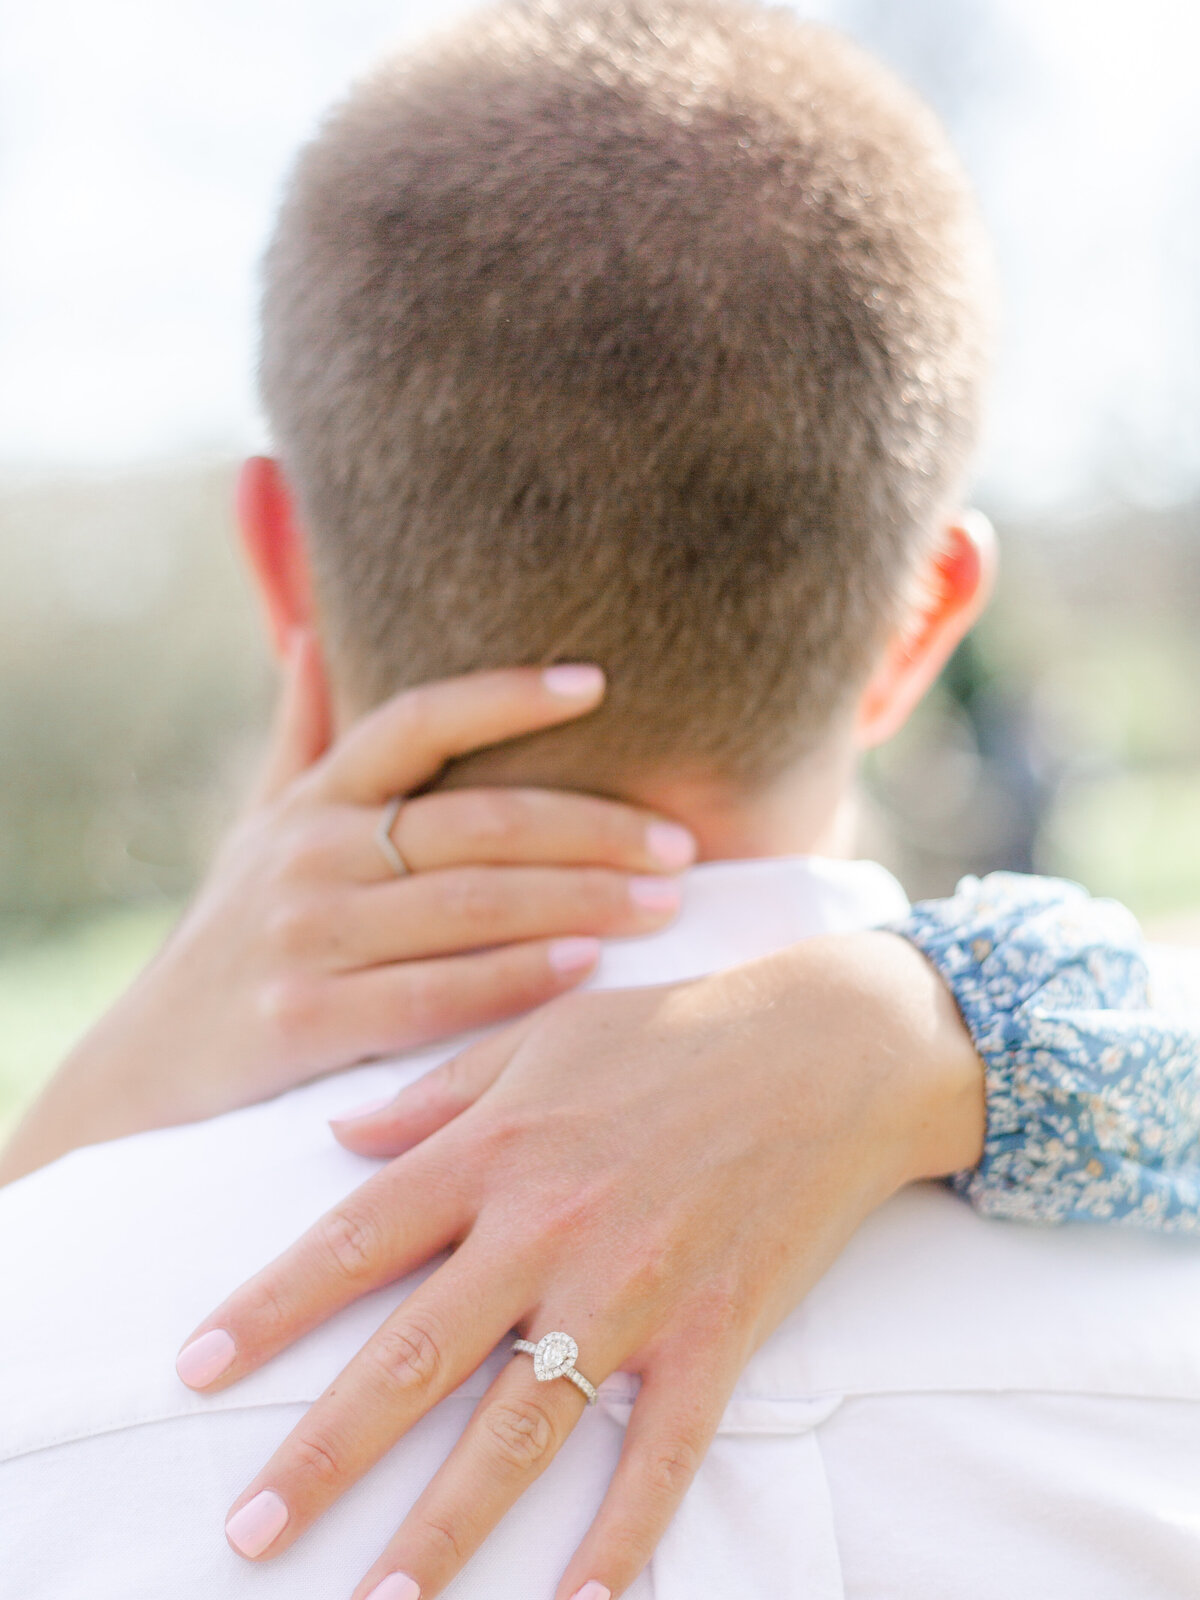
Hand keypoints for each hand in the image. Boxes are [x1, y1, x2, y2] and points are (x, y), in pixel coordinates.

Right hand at [0, 646, 694, 1180]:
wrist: (146, 1068)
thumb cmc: (234, 936)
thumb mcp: (256, 829)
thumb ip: (299, 737)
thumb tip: (307, 633)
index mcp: (313, 800)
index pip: (417, 719)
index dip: (506, 696)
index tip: (598, 685)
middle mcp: (309, 855)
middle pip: (477, 822)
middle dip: (592, 827)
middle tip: (679, 842)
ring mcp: (306, 937)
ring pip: (471, 905)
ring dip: (581, 899)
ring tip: (665, 900)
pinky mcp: (305, 1020)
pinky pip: (435, 994)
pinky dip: (517, 978)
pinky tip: (588, 967)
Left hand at [178, 930, 983, 1598]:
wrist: (829, 1047)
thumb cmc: (675, 1030)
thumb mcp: (543, 1035)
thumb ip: (437, 1094)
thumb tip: (341, 1139)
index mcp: (496, 1148)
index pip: (356, 1238)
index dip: (268, 1306)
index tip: (194, 1367)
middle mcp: (548, 1228)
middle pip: (415, 1356)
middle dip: (325, 1450)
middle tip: (248, 1529)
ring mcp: (633, 1290)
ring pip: (520, 1430)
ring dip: (445, 1528)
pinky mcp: (714, 1333)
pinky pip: (660, 1456)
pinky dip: (622, 1539)